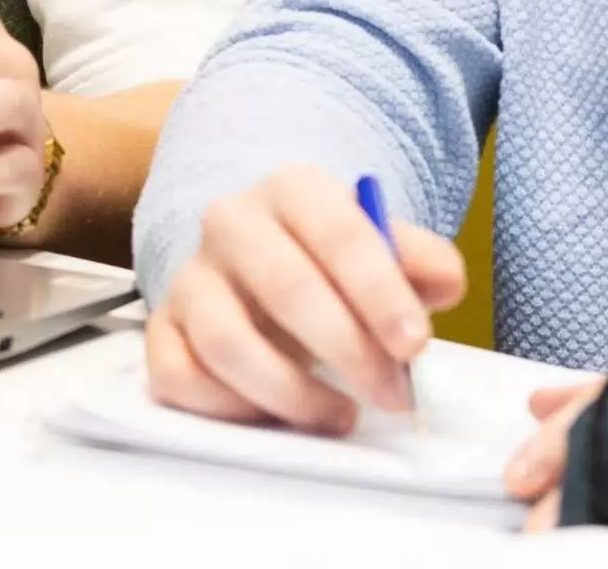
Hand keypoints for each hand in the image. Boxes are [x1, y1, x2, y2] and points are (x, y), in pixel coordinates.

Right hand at [144, 164, 467, 434]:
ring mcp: (191, 277)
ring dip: (291, 393)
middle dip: (348, 349)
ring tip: (340, 416)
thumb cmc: (330, 262)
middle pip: (285, 286)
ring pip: (225, 341)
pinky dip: (228, 409)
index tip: (414, 344)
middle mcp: (231, 222)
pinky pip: (177, 376)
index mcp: (293, 189)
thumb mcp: (380, 248)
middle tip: (393, 395)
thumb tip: (444, 282)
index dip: (380, 291)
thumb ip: (419, 260)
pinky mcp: (163, 329)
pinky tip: (276, 418)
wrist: (262, 261)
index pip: (339, 231)